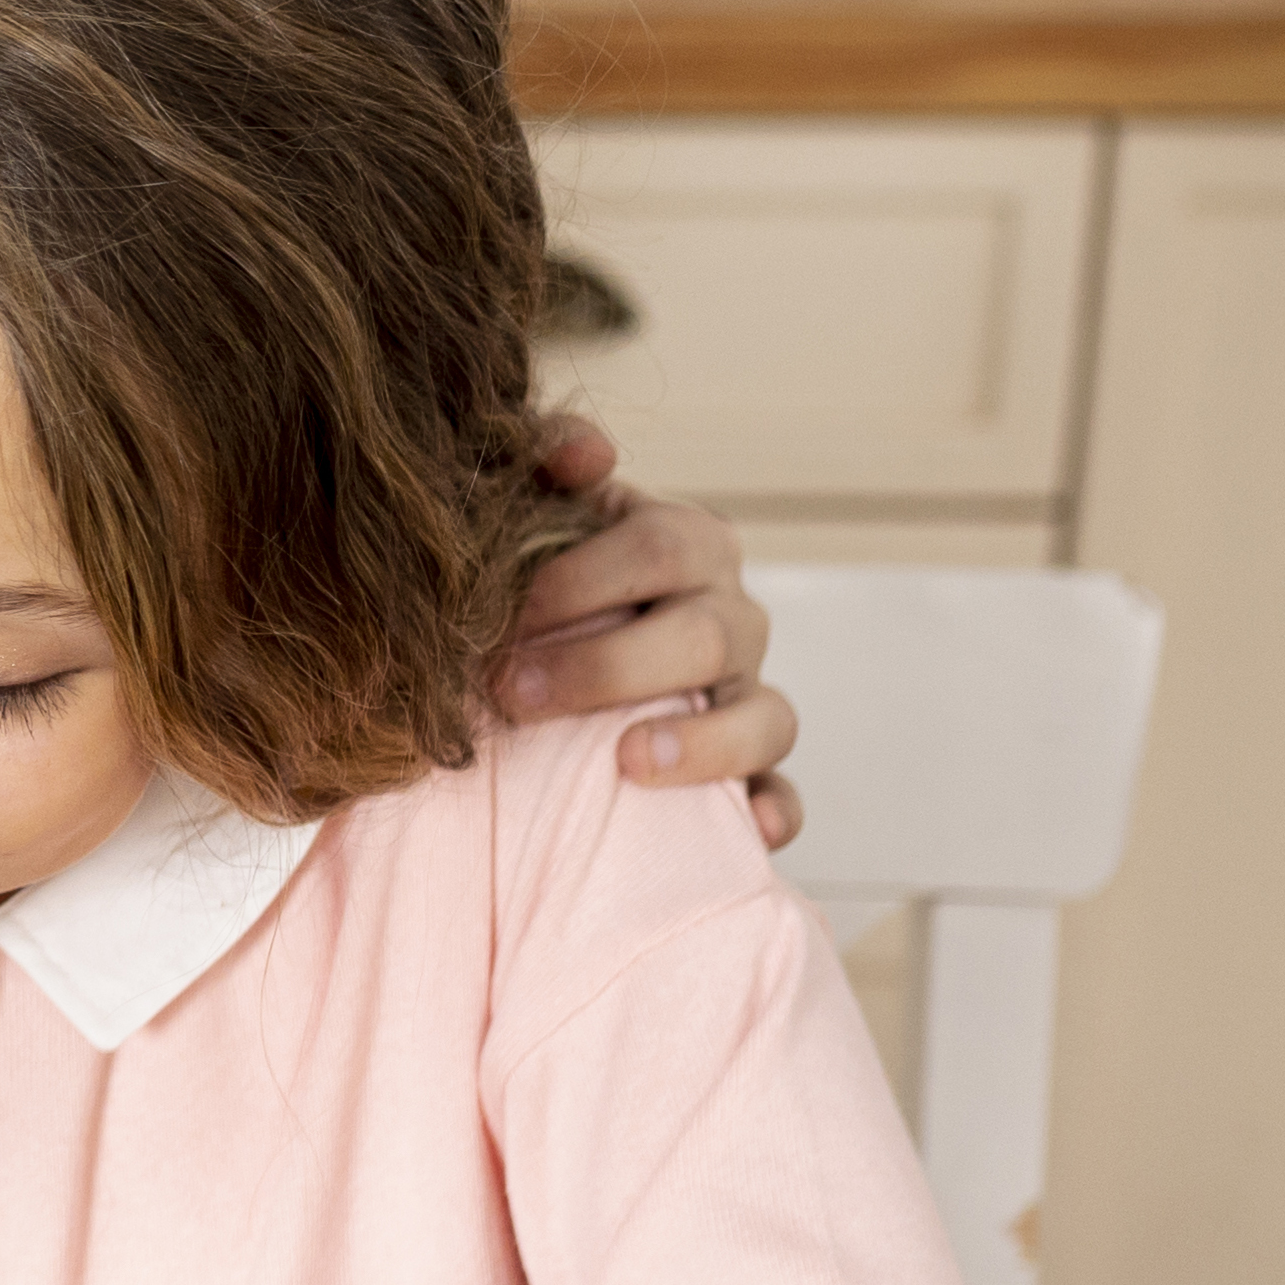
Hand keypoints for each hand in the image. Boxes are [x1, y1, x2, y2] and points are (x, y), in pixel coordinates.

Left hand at [511, 415, 802, 847]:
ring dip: (703, 742)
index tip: (503, 618)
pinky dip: (774, 809)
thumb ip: (541, 456)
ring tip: (628, 763)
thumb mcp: (530, 508)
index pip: (660, 547)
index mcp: (685, 545)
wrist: (540, 655)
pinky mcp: (748, 772)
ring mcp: (745, 696)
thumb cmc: (535, 581)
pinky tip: (750, 830)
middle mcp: (728, 618)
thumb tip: (586, 454)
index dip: (582, 581)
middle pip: (703, 636)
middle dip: (607, 667)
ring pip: (766, 717)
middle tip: (514, 696)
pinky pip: (782, 793)